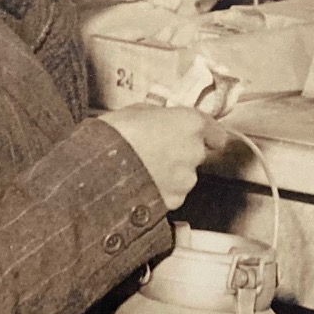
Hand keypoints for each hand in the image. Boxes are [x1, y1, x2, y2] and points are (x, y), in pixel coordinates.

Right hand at [98, 105, 228, 211]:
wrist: (96, 171)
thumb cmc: (115, 134)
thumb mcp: (137, 111)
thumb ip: (161, 117)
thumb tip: (163, 121)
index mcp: (190, 124)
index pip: (216, 134)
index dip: (206, 135)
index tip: (195, 136)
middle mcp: (194, 153)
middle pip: (197, 154)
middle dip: (181, 153)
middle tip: (155, 150)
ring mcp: (185, 181)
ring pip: (184, 176)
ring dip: (170, 174)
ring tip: (143, 169)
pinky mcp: (173, 202)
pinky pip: (171, 194)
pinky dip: (160, 191)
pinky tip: (140, 184)